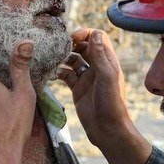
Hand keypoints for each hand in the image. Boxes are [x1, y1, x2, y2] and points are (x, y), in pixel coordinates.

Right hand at [58, 28, 150, 163]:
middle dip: (71, 43)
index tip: (73, 38)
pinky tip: (52, 73)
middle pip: (83, 46)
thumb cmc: (112, 103)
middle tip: (58, 45)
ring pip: (73, 60)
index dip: (86, 34)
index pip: (97, 38)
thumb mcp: (106, 77)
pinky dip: (59, 72)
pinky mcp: (77, 89)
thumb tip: (95, 34)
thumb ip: (99, 56)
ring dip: (63, 57)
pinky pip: (66, 75)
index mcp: (108, 61)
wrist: (107, 130)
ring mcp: (87, 78)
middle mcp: (97, 67)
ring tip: (52, 57)